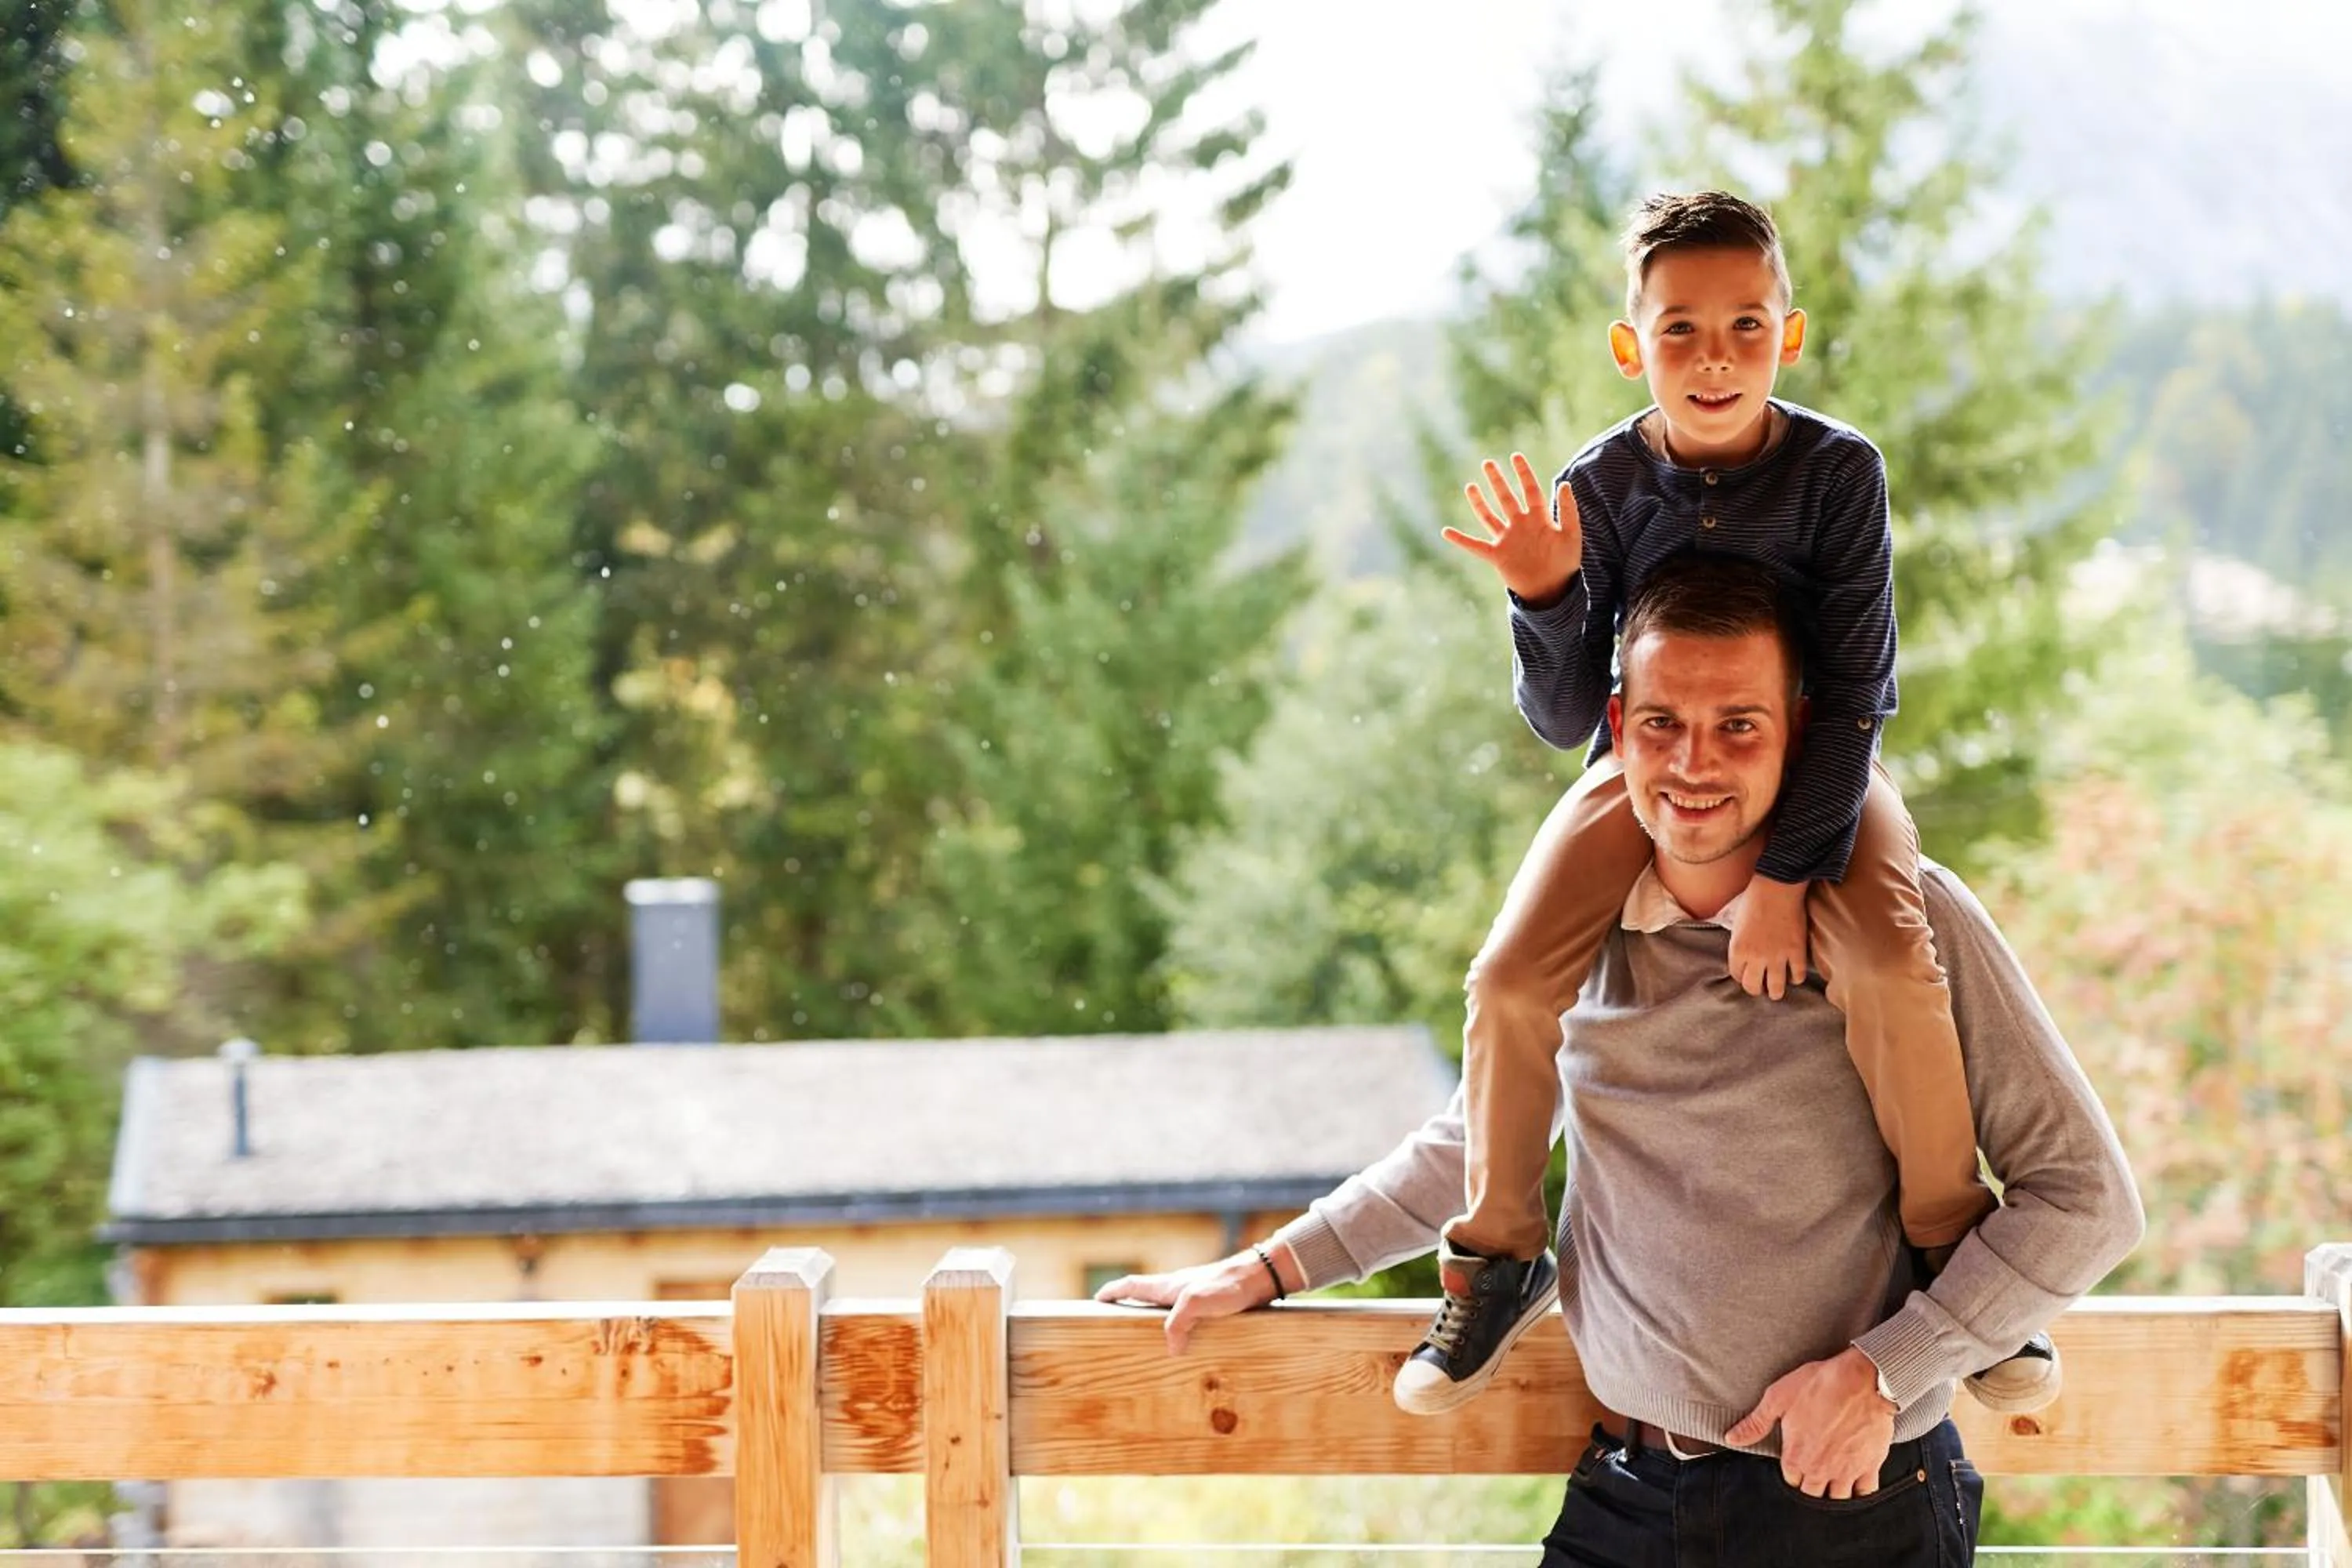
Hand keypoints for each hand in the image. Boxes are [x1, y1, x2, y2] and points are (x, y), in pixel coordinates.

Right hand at [1091, 1249, 1286, 1355]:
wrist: (1260, 1277)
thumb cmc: (1227, 1285)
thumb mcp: (1197, 1303)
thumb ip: (1178, 1323)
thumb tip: (1170, 1349)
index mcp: (1168, 1286)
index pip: (1132, 1285)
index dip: (1113, 1292)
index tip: (1097, 1299)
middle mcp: (1178, 1290)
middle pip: (1146, 1297)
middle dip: (1130, 1307)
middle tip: (1117, 1325)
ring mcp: (1194, 1298)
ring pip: (1167, 1309)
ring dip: (1155, 1320)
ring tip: (1149, 1343)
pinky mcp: (1211, 1307)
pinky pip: (1187, 1319)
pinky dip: (1179, 1329)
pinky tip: (1186, 1345)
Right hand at [1443, 452, 1582, 606]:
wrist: (1552, 591)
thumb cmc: (1565, 564)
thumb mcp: (1570, 535)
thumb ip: (1568, 510)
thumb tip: (1563, 483)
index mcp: (1538, 519)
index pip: (1530, 490)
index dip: (1523, 473)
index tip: (1515, 457)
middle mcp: (1520, 526)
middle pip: (1506, 498)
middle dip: (1497, 481)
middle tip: (1488, 463)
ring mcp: (1507, 540)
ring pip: (1489, 517)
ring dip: (1479, 502)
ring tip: (1470, 486)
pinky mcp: (1497, 556)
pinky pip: (1475, 546)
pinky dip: (1460, 540)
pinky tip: (1445, 531)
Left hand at [1725, 1346, 1897, 1498]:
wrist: (1862, 1380)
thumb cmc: (1819, 1385)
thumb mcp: (1777, 1398)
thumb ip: (1755, 1424)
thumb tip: (1731, 1438)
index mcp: (1796, 1457)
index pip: (1789, 1480)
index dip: (1791, 1473)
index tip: (1794, 1464)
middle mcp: (1820, 1470)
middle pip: (1812, 1494)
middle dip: (1810, 1487)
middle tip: (1812, 1473)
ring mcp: (1847, 1470)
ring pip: (1838, 1500)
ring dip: (1834, 1495)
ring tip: (1832, 1483)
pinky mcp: (1870, 1465)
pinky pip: (1866, 1492)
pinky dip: (1861, 1494)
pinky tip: (1857, 1487)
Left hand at [1729, 873, 1809, 998]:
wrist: (1777, 888)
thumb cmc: (1753, 900)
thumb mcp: (1735, 922)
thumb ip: (1737, 941)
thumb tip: (1737, 952)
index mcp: (1738, 950)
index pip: (1737, 975)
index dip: (1742, 976)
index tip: (1747, 974)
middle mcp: (1756, 957)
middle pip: (1753, 987)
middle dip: (1756, 989)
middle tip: (1760, 987)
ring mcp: (1778, 957)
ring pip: (1776, 988)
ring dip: (1776, 992)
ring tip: (1776, 991)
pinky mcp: (1797, 952)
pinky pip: (1798, 975)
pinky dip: (1796, 978)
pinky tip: (1794, 975)